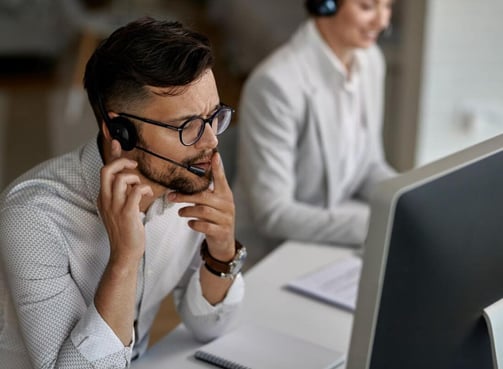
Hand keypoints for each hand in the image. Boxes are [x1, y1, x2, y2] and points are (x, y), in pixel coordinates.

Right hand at [97, 140, 153, 264]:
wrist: (125, 252)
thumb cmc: (126, 229)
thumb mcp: (121, 208)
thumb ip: (124, 192)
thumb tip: (131, 180)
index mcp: (103, 196)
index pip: (104, 170)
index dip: (111, 154)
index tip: (116, 140)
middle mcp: (106, 199)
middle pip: (107, 170)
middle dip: (122, 161)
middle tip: (134, 165)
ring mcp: (115, 206)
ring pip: (121, 179)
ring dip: (135, 178)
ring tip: (142, 187)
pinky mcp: (127, 213)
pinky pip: (134, 192)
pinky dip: (143, 189)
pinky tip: (148, 194)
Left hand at [168, 152, 235, 260]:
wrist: (224, 243)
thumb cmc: (215, 219)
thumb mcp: (213, 204)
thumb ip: (205, 192)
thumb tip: (187, 179)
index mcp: (225, 195)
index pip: (221, 179)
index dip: (218, 168)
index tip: (214, 155)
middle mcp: (227, 205)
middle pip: (204, 196)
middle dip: (185, 196)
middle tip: (171, 196)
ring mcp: (226, 219)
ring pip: (203, 211)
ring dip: (188, 210)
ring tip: (179, 212)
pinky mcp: (221, 232)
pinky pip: (205, 226)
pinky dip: (194, 224)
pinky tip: (190, 223)